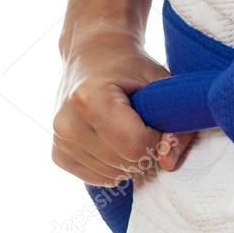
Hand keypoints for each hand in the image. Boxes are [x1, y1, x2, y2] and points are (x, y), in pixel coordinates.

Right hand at [52, 0, 194, 186]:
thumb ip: (175, 123)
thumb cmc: (131, 67)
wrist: (94, 55)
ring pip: (112, 174)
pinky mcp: (58, 154)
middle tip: (142, 122)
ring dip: (129, 159)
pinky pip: (98, 178)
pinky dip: (113, 165)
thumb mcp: (161, 83)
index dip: (157, 139)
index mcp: (90, 99)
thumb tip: (168, 163)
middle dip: (144, 149)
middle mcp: (67, 122)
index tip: (157, 121)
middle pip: (124, 163)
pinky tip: (112, 138)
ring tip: (125, 127)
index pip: (134, 146)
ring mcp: (59, 140)